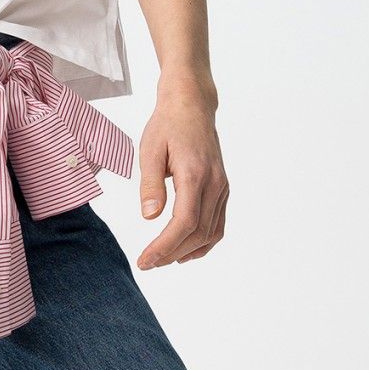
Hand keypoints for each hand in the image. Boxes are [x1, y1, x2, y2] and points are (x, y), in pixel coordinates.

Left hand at [135, 83, 227, 269]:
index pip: (184, 222)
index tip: (145, 260)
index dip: (165, 246)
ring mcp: (222, 187)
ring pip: (211, 232)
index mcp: (194, 174)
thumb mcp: (149, 150)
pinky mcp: (222, 189)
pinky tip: (185, 251)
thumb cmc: (167, 125)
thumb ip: (150, 185)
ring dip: (187, 252)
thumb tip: (149, 217)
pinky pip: (218, 224)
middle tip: (147, 263)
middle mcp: (214, 184)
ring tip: (162, 260)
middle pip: (198, 232)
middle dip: (172, 253)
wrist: (192, 106)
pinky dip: (204, 242)